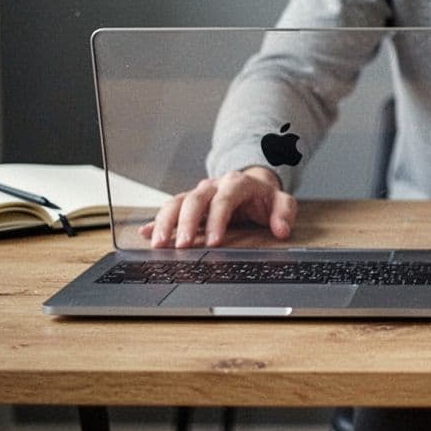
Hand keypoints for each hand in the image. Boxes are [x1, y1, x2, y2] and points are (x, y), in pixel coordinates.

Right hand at [139, 166, 296, 247]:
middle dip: (185, 223)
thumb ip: (284, 213)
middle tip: (181, 246)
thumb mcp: (281, 202)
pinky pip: (169, 209)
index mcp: (237, 184)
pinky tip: (145, 233)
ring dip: (165, 222)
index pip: (224, 200)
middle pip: (194, 200)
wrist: (253, 185)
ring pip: (176, 202)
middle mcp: (213, 186)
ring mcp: (198, 194)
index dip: (217, 220)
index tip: (213, 242)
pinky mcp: (188, 203)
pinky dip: (156, 221)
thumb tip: (281, 229)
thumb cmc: (265, 198)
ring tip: (158, 244)